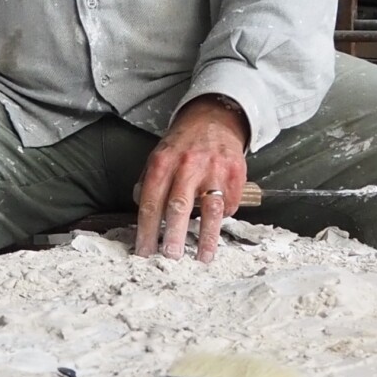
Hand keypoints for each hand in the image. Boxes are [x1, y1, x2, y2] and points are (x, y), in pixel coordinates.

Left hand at [134, 96, 247, 264]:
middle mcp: (187, 165)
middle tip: (170, 257)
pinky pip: (229, 203)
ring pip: (209, 209)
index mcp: (162, 162)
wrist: (214, 118)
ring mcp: (213, 169)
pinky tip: (217, 226)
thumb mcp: (159, 155)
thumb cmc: (183, 143)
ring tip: (202, 258)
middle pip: (178, 206)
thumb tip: (142, 210)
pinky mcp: (235, 173)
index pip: (150, 202)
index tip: (144, 252)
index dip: (146, 230)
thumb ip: (149, 182)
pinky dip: (223, 218)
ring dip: (205, 237)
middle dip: (173, 235)